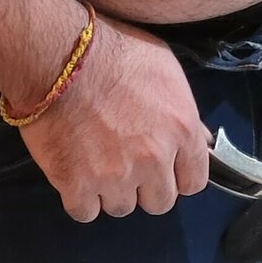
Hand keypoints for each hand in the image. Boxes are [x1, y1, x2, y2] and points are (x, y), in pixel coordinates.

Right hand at [13, 15, 211, 221]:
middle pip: (159, 202)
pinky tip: (75, 169)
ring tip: (96, 158)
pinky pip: (86, 211)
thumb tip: (201, 139)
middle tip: (126, 159)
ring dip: (111, 189)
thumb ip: (184, 110)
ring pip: (122, 208)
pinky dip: (80, 196)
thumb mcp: (164, 67)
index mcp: (181, 128)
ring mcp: (115, 176)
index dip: (178, 173)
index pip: (194, 181)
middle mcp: (154, 158)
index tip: (164, 165)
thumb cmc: (114, 51)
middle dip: (145, 184)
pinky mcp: (77, 185)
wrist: (60, 56)